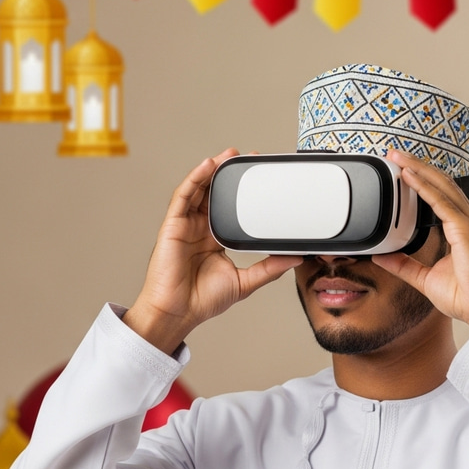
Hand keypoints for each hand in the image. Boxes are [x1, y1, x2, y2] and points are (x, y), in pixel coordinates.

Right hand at [124, 149, 301, 353]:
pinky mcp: (173, 226)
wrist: (178, 313)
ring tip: (229, 155)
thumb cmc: (203, 301)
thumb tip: (295, 258)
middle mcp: (201, 229)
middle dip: (230, 175)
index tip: (261, 180)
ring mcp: (186, 226)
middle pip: (215, 194)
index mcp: (216, 240)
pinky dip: (194, 179)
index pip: (231, 209)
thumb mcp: (245, 282)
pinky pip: (183, 196)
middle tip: (248, 159)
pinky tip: (207, 166)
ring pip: (199, 190)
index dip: (244, 193)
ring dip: (213, 170)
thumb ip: (269, 268)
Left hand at [372, 150, 468, 330]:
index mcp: (462, 229)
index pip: (440, 195)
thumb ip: (404, 266)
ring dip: (418, 169)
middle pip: (440, 183)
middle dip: (417, 165)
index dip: (421, 179)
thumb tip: (382, 257)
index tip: (401, 170)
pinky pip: (441, 201)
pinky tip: (409, 176)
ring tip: (398, 157)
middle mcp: (468, 220)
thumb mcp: (425, 278)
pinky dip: (424, 187)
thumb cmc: (468, 296)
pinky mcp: (466, 229)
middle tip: (395, 153)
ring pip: (441, 185)